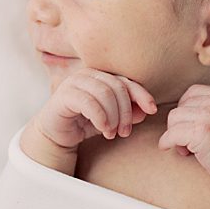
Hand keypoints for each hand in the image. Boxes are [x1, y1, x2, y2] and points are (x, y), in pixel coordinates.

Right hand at [35, 68, 156, 150]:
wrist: (56, 134)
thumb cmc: (85, 122)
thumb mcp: (111, 119)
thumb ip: (128, 113)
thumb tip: (146, 111)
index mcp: (101, 76)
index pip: (126, 81)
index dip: (141, 94)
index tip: (152, 110)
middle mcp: (88, 74)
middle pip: (117, 87)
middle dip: (126, 111)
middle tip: (125, 132)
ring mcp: (75, 82)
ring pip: (105, 93)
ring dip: (113, 116)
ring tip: (112, 133)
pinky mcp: (64, 95)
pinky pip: (89, 102)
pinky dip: (100, 117)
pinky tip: (103, 129)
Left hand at [157, 84, 209, 184]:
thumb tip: (181, 110)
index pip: (192, 92)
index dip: (185, 109)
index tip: (188, 125)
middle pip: (181, 106)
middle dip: (179, 124)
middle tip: (186, 141)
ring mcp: (209, 116)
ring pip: (174, 118)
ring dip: (174, 134)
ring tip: (185, 148)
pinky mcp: (201, 133)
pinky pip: (172, 133)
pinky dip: (166, 141)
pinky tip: (169, 148)